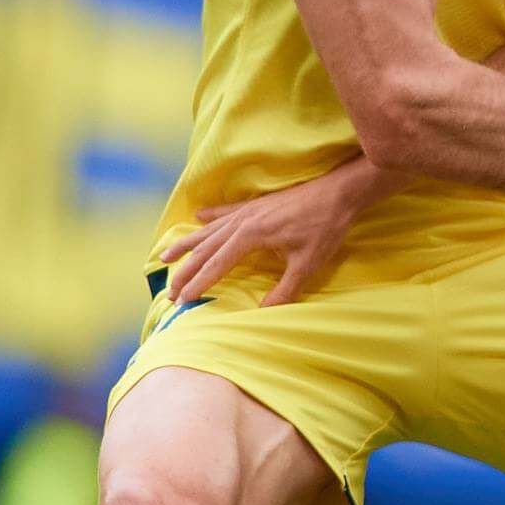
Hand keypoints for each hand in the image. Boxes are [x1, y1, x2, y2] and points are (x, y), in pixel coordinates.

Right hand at [161, 158, 393, 306]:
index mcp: (251, 237)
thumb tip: (264, 312)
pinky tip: (197, 215)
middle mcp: (242, 222)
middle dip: (185, 272)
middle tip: (169, 291)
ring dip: (186, 244)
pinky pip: (226, 211)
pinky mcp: (256, 204)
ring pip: (208, 230)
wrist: (339, 192)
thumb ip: (285, 289)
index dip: (199, 284)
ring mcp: (247, 211)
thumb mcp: (308, 263)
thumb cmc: (326, 227)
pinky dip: (210, 215)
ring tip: (165, 257)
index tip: (182, 301)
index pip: (217, 265)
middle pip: (205, 250)